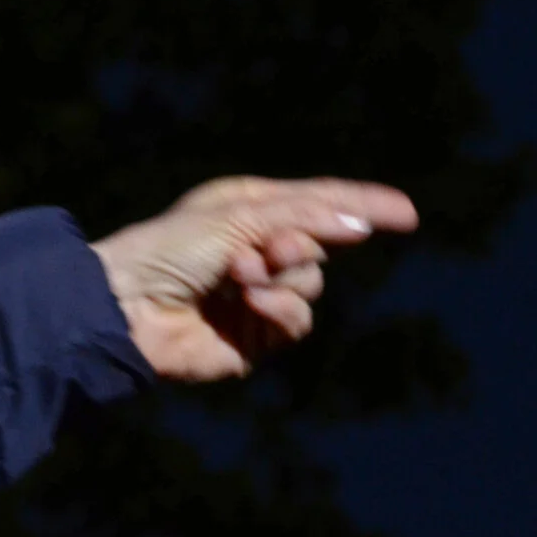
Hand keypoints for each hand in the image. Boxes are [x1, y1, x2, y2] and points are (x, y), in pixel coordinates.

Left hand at [90, 176, 418, 380]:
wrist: (129, 305)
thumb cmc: (170, 247)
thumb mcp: (239, 216)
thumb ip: (304, 217)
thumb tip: (359, 226)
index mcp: (249, 207)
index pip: (320, 202)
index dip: (363, 206)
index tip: (408, 214)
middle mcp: (257, 246)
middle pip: (322, 243)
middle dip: (301, 244)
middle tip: (264, 249)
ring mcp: (259, 292)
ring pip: (312, 282)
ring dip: (282, 277)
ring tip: (238, 276)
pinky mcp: (258, 334)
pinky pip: (299, 318)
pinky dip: (280, 308)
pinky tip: (248, 304)